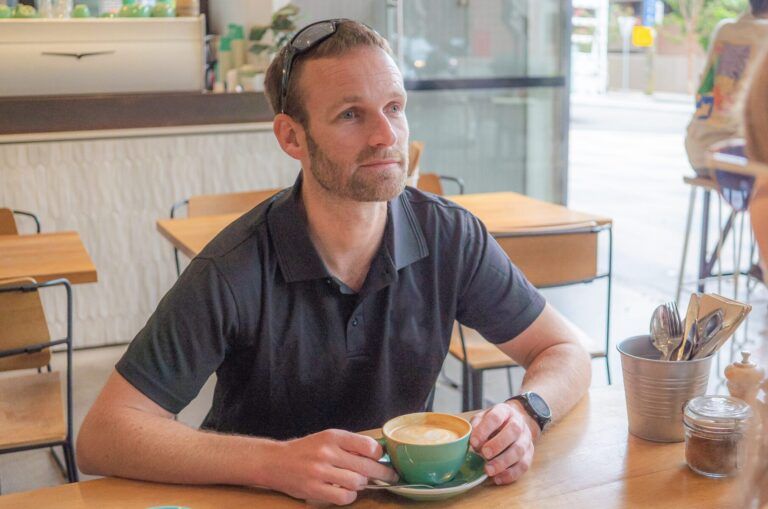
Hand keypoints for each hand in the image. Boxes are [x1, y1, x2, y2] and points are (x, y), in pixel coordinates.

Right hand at [264, 429, 397, 505]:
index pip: (368, 445)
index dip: (379, 454)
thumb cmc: (306, 450)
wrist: (276, 462)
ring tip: (357, 482)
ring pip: (357, 482)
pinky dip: (349, 496)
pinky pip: (344, 496)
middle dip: (382, 473)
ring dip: (361, 484)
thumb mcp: (327, 439)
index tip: (383, 459)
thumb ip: (349, 445)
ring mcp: (320, 471)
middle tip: (390, 477)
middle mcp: (327, 452)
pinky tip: (345, 491)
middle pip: (366, 466)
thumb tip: (378, 455)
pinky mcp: (314, 489)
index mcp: (333, 436)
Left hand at [469, 402, 536, 484]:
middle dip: (498, 444)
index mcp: (504, 411)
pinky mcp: (529, 454)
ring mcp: (526, 439)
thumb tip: (472, 440)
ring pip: (519, 451)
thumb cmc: (494, 423)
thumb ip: (476, 426)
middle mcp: (518, 423)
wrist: (514, 423)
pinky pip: (523, 465)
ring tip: (488, 470)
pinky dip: (510, 474)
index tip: (473, 441)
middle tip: (484, 454)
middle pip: (513, 432)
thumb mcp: (482, 418)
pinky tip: (498, 478)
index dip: (484, 429)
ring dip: (503, 462)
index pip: (496, 417)